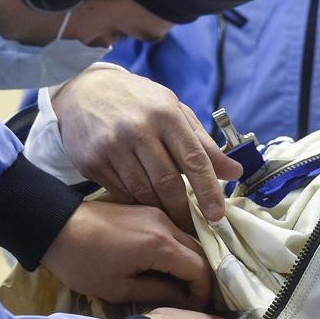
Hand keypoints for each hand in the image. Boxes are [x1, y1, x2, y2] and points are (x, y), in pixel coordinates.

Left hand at [42, 200, 211, 307]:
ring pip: (188, 240)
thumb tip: (184, 298)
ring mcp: (157, 213)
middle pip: (200, 252)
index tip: (197, 309)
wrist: (54, 227)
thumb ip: (158, 292)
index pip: (201, 269)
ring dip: (189, 263)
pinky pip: (174, 232)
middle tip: (191, 300)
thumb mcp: (119, 288)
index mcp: (160, 245)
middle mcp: (166, 224)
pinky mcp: (147, 210)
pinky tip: (165, 266)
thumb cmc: (83, 263)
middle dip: (200, 278)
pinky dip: (177, 251)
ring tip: (178, 286)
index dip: (204, 292)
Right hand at [53, 68, 241, 228]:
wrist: (85, 92)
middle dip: (183, 210)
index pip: (194, 159)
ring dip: (160, 209)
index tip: (217, 215)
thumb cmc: (139, 103)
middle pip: (168, 182)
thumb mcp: (174, 112)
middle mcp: (138, 129)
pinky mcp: (92, 162)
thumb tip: (235, 172)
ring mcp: (112, 146)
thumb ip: (203, 144)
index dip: (209, 190)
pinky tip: (145, 204)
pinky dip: (137, 203)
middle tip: (193, 226)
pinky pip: (121, 193)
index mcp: (165, 114)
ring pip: (143, 192)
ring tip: (171, 217)